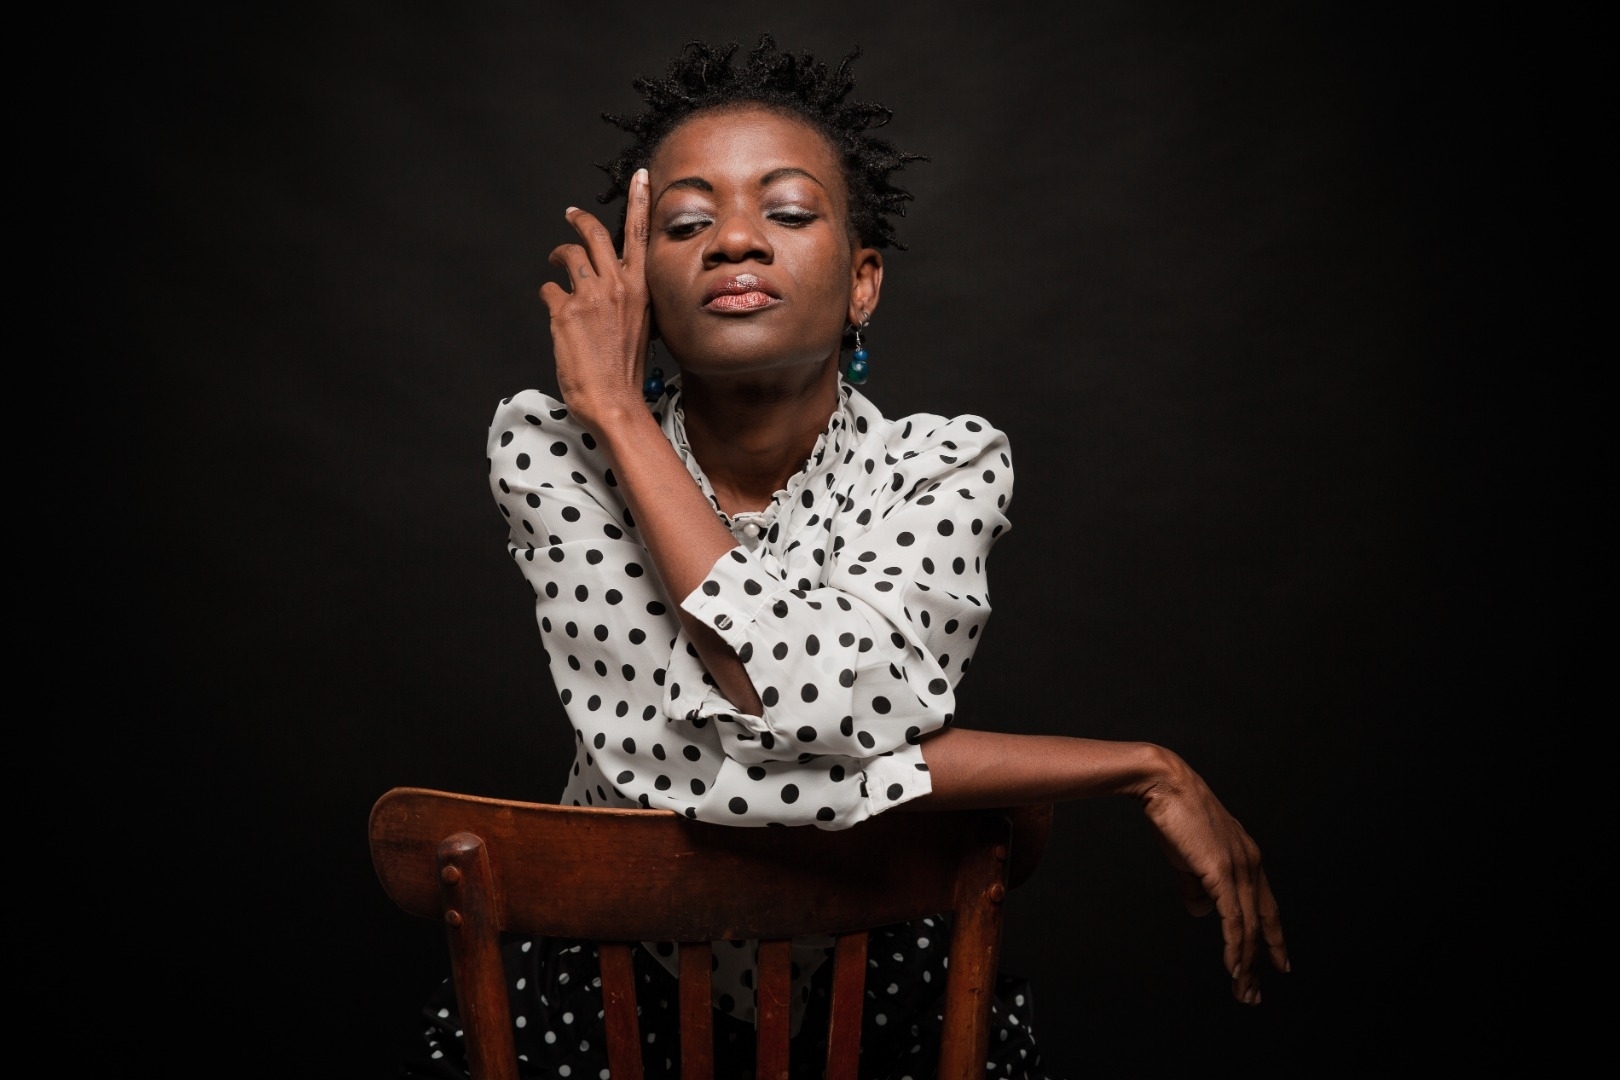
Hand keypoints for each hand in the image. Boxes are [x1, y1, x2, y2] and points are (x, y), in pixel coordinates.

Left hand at [538, 167, 652, 433]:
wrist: (615, 400)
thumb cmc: (627, 371)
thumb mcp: (641, 326)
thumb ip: (627, 298)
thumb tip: (612, 287)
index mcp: (641, 288)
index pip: (641, 234)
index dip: (640, 201)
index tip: (641, 177)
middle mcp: (617, 285)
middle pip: (595, 234)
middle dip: (580, 220)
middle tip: (571, 215)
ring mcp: (590, 295)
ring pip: (568, 256)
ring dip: (558, 257)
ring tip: (555, 264)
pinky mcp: (565, 310)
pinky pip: (549, 289)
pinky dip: (549, 296)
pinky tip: (553, 310)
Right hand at [1137, 751, 1289, 1003]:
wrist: (1165, 785)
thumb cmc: (1175, 815)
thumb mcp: (1189, 857)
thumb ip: (1197, 885)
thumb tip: (1201, 912)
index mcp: (1248, 859)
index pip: (1266, 908)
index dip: (1273, 938)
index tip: (1278, 964)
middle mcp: (1252, 865)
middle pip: (1263, 923)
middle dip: (1262, 962)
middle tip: (1255, 993)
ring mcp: (1239, 869)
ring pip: (1250, 927)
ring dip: (1247, 963)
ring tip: (1243, 990)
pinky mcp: (1222, 873)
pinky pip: (1234, 920)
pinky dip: (1236, 947)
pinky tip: (1235, 967)